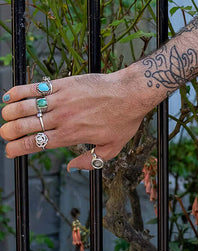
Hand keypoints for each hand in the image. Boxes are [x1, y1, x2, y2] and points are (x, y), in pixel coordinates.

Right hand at [0, 70, 152, 170]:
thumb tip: (70, 167)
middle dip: (8, 132)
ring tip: (5, 116)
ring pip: (25, 106)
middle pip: (24, 126)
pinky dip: (18, 92)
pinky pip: (36, 87)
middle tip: (5, 134)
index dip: (16, 149)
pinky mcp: (64, 83)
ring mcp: (62, 99)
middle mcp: (62, 118)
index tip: (10, 151)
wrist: (132, 92)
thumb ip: (90, 161)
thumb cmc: (124, 120)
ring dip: (9, 112)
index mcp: (70, 135)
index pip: (34, 144)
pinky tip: (9, 97)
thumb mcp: (112, 147)